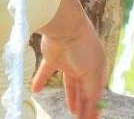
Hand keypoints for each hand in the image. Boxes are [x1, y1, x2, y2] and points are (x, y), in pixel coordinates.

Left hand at [33, 0, 106, 118]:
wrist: (65, 24)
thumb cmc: (83, 47)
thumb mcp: (92, 72)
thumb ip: (91, 92)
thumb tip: (93, 110)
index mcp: (97, 68)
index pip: (96, 92)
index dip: (93, 107)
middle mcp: (84, 65)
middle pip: (84, 89)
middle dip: (83, 104)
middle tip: (80, 118)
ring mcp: (69, 61)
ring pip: (70, 84)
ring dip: (71, 97)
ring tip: (70, 110)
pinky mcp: (53, 57)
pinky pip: (46, 72)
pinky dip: (40, 81)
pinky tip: (36, 90)